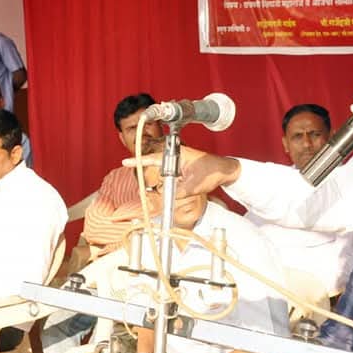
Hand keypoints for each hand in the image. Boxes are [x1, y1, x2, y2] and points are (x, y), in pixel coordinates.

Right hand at [122, 146, 240, 196]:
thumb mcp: (193, 186)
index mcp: (178, 154)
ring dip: (172, 183)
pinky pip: (174, 177)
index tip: (126, 162)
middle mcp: (177, 156)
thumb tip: (165, 198)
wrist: (226, 171)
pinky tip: (188, 184)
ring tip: (189, 183)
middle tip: (176, 186)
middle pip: (160, 169)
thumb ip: (177, 192)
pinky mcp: (184, 168)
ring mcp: (181, 162)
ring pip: (168, 175)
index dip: (139, 161)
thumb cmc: (212, 172)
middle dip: (163, 180)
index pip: (154, 158)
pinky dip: (176, 184)